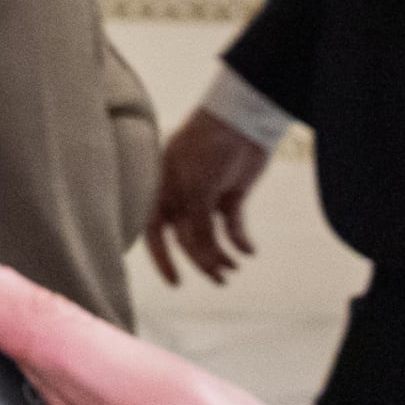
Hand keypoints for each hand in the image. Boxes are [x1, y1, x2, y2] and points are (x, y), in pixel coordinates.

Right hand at [144, 106, 270, 286]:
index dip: (163, 257)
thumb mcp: (197, 188)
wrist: (241, 121)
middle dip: (202, 260)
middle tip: (220, 279)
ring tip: (234, 269)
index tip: (176, 282)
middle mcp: (180, 196)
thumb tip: (203, 257)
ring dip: (221, 253)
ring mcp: (205, 196)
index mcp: (161, 191)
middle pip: (186, 238)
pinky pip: (232, 225)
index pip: (155, 231)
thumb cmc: (207, 148)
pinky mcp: (229, 195)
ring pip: (209, 235)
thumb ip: (198, 223)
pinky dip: (239, 240)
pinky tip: (249, 252)